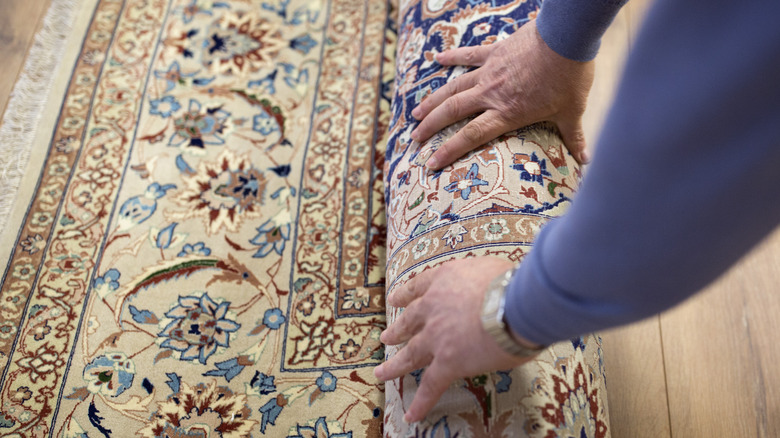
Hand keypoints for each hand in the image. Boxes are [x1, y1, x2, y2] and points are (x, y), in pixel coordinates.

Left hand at [374, 257, 537, 422]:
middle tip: (386, 337)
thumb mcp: (492, 268)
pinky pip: (431, 386)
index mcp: (444, 281)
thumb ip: (483, 279)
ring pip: (410, 353)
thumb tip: (495, 287)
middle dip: (397, 330)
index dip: (405, 294)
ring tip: (382, 373)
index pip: (419, 287)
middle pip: (409, 321)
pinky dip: (421, 403)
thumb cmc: (510, 283)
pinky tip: (411, 415)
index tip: (395, 299)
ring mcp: (436, 337)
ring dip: (395, 365)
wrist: (513, 304)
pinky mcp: (447, 362)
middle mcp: (434, 307)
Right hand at [411, 19, 593, 169]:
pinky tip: (436, 59)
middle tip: (414, 138)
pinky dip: (452, 57)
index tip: (431, 164)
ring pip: (453, 88)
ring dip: (433, 100)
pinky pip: (468, 55)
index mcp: (507, 113)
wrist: (566, 38)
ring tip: (415, 112)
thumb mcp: (572, 112)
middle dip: (431, 127)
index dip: (449, 151)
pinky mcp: (495, 52)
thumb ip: (574, 138)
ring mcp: (490, 72)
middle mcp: (491, 94)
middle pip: (453, 113)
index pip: (471, 137)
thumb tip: (586, 162)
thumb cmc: (570, 78)